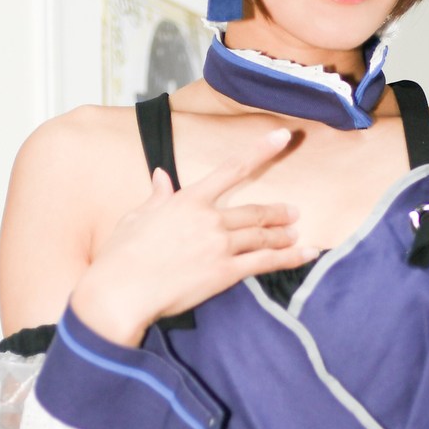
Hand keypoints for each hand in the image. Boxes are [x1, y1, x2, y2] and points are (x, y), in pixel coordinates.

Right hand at [70, 127, 311, 345]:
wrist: (121, 291)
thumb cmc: (121, 257)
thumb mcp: (136, 218)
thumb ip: (156, 196)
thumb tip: (161, 176)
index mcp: (188, 200)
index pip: (232, 168)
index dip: (261, 150)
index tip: (282, 136)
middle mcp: (209, 219)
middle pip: (255, 211)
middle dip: (278, 211)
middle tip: (292, 212)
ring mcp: (219, 245)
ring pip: (263, 235)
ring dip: (284, 234)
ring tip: (296, 234)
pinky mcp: (225, 272)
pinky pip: (265, 262)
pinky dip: (290, 257)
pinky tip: (307, 253)